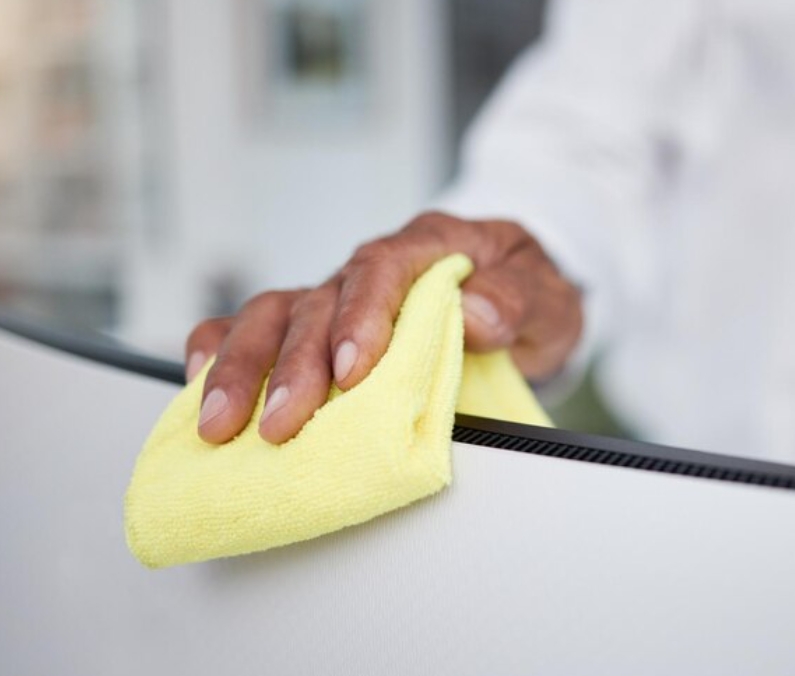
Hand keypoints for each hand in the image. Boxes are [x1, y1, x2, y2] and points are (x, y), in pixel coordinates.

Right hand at [186, 212, 582, 443]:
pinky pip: (257, 327)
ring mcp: (337, 296)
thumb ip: (517, 299)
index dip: (361, 318)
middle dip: (292, 367)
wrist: (522, 294)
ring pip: (273, 315)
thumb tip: (476, 314)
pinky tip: (198, 385)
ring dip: (242, 369)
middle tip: (280, 425)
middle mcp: (371, 269)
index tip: (351, 373)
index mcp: (429, 246)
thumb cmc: (528, 292)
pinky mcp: (317, 325)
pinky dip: (221, 351)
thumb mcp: (549, 294)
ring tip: (219, 425)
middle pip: (317, 302)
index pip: (383, 270)